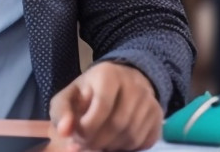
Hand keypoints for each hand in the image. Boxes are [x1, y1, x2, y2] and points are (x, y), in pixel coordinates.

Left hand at [48, 62, 162, 151]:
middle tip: (87, 145)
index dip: (88, 127)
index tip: (78, 136)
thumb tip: (65, 132)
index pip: (102, 105)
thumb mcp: (70, 95)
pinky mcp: (158, 117)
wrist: (122, 82)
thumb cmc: (90, 91)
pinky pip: (144, 142)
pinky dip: (127, 148)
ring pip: (132, 136)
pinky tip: (115, 142)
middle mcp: (134, 85)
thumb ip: (62, 112)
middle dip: (98, 140)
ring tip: (99, 143)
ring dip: (111, 146)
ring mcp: (150, 101)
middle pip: (118, 124)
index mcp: (108, 74)